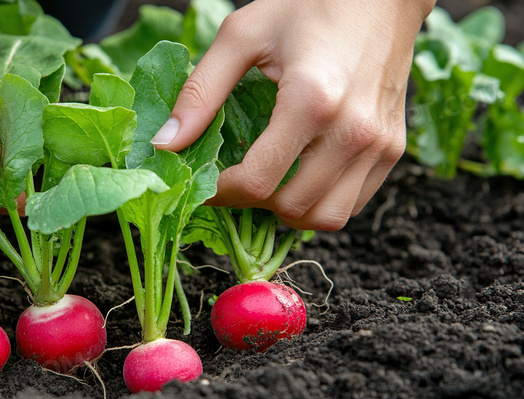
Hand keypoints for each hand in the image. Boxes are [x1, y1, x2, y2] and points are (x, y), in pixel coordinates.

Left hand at [152, 0, 434, 230]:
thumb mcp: (242, 36)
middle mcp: (354, 131)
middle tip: (236, 180)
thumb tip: (165, 144)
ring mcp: (380, 144)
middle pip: (292, 208)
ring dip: (289, 210)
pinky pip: (353, 203)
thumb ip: (200, 93)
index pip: (259, 182)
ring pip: (327, 217)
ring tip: (270, 182)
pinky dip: (321, 201)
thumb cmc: (310, 5)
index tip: (207, 182)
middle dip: (253, 203)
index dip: (222, 193)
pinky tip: (301, 174)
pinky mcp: (393, 149)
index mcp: (312, 102)